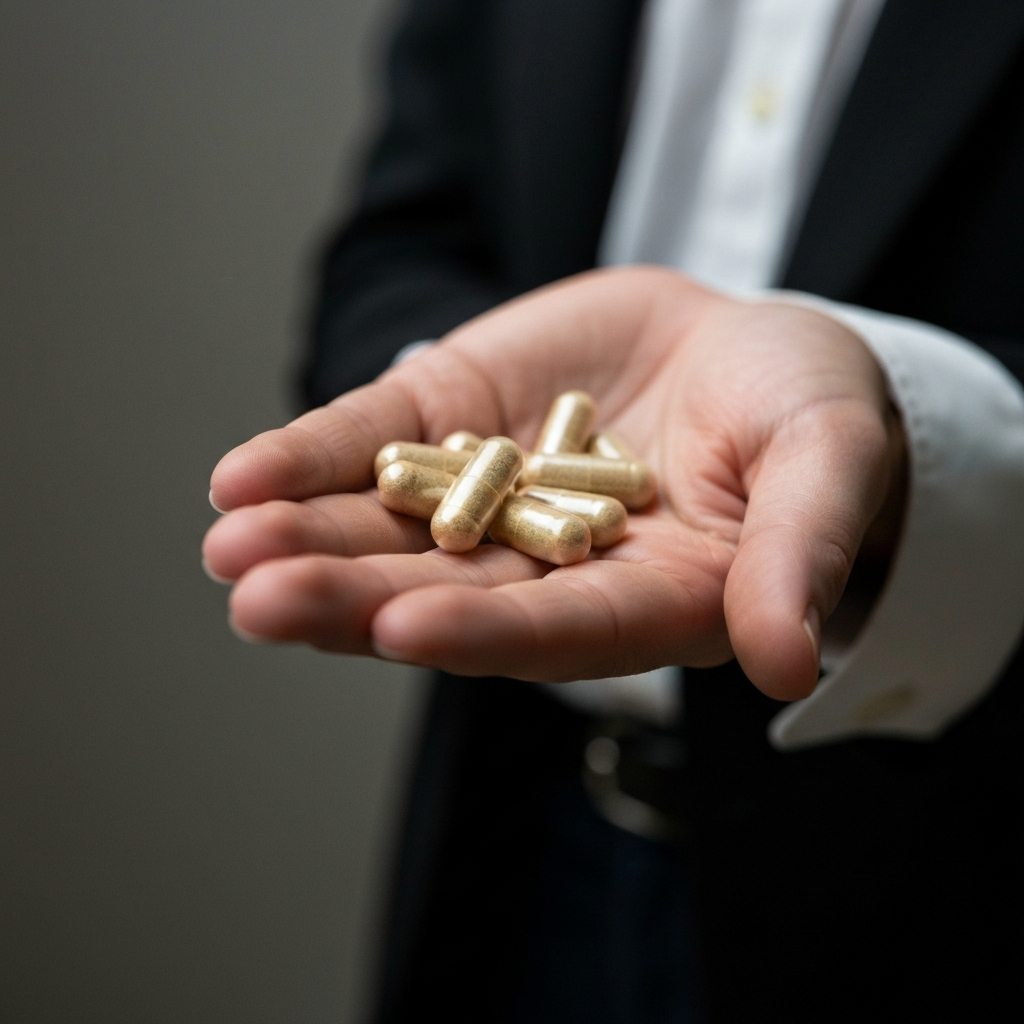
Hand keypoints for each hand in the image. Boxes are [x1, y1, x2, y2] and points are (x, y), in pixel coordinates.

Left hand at [203, 267, 904, 699]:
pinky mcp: (456, 417)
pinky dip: (313, 457)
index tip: (405, 630)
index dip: (487, 633)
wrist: (751, 346)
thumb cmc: (810, 414)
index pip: (561, 630)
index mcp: (643, 598)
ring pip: (391, 529)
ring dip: (308, 538)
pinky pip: (377, 442)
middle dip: (353, 599)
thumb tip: (786, 662)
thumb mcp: (827, 466)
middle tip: (262, 600)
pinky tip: (243, 478)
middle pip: (448, 593)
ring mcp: (493, 491)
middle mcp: (551, 565)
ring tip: (230, 544)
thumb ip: (803, 554)